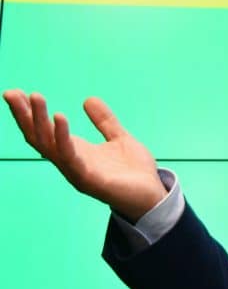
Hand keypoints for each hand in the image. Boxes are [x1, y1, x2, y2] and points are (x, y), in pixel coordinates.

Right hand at [3, 89, 165, 221]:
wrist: (152, 196)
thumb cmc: (134, 172)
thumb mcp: (119, 138)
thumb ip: (104, 121)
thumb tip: (88, 99)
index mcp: (75, 152)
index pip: (44, 131)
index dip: (29, 114)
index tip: (14, 93)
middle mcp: (69, 162)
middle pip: (39, 138)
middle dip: (25, 115)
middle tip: (11, 93)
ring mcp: (76, 172)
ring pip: (50, 145)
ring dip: (40, 121)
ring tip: (36, 97)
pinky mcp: (89, 180)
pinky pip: (71, 157)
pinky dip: (62, 137)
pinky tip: (59, 118)